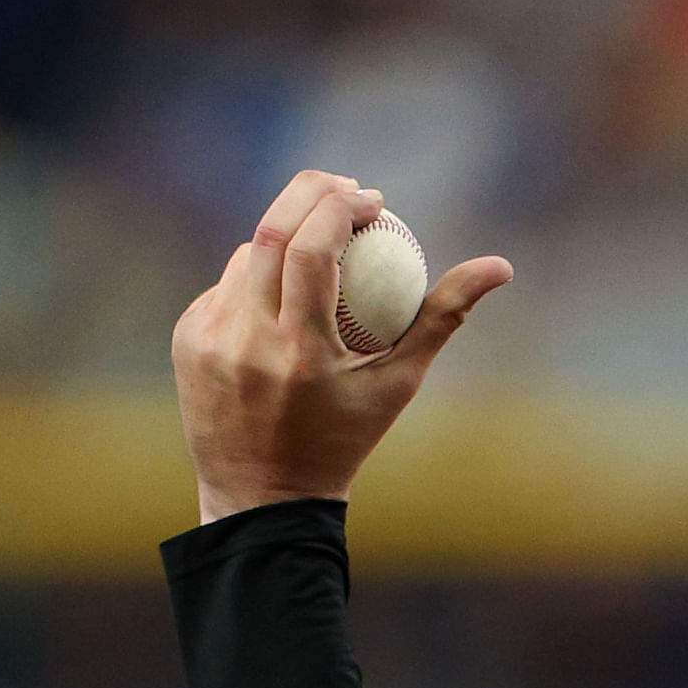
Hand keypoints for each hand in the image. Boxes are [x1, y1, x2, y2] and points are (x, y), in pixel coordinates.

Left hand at [172, 169, 512, 523]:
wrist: (265, 496)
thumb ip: (442, 318)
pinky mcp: (187, 338)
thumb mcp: (398, 383)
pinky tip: (284, 296)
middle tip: (345, 191)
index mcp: (301, 351)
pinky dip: (259, 278)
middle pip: (272, 231)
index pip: (311, 247)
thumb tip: (500, 266)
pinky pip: (226, 287)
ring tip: (322, 248)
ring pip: (248, 256)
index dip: (340, 207)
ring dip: (287, 238)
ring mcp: (209, 337)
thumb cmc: (345, 438)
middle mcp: (247, 338)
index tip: (372, 200)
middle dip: (311, 193)